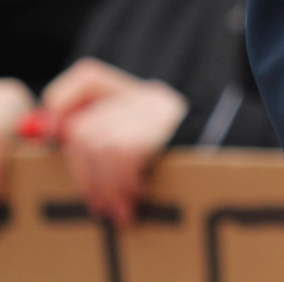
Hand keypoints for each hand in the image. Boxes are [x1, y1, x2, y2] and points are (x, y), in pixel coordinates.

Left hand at [41, 59, 187, 225]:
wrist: (234, 163)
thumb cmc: (182, 167)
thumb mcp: (141, 148)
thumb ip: (101, 139)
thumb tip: (50, 136)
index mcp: (138, 95)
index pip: (87, 76)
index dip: (61, 103)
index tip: (59, 137)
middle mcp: (146, 96)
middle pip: (83, 127)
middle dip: (81, 173)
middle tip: (96, 201)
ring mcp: (156, 110)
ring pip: (96, 144)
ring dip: (102, 186)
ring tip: (117, 208)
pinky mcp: (163, 128)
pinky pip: (120, 156)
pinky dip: (120, 185)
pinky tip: (132, 201)